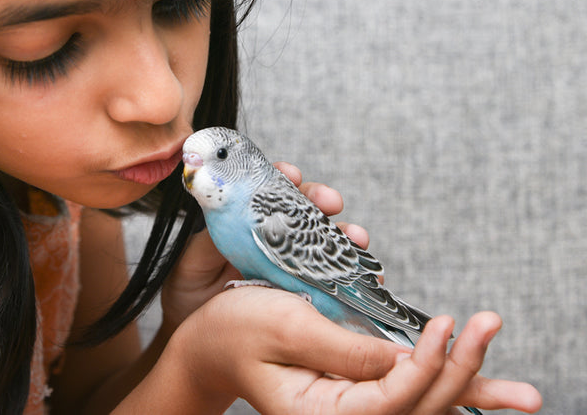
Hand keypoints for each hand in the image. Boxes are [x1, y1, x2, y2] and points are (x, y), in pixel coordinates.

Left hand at [160, 162, 362, 329]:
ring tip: (357, 238)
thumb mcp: (193, 262)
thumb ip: (210, 240)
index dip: (285, 177)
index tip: (293, 175)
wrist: (196, 335)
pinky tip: (371, 272)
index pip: (269, 187)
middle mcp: (272, 233)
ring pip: (324, 237)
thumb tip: (227, 215)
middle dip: (321, 199)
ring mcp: (290, 258)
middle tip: (332, 202)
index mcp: (245, 218)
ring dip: (345, 233)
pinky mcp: (301, 285)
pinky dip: (354, 270)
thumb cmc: (190, 291)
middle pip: (304, 206)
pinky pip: (332, 274)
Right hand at [169, 286, 541, 413]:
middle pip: (417, 408)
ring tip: (522, 396)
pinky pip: (407, 392)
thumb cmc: (235, 329)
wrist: (209, 341)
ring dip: (470, 392)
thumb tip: (405, 359)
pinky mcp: (354, 386)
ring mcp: (348, 405)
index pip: (390, 402)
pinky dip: (445, 387)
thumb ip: (345, 350)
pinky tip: (479, 392)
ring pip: (421, 407)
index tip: (446, 326)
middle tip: (489, 325)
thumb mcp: (285, 327)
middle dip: (462, 373)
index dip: (425, 366)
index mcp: (317, 411)